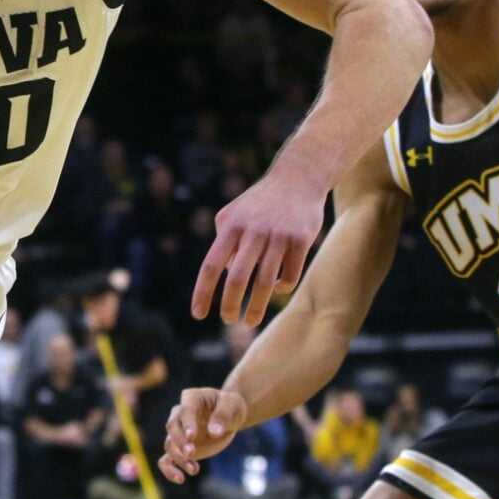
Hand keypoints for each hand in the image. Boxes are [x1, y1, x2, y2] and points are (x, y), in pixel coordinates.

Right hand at [160, 386, 248, 482]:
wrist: (228, 416)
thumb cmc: (230, 406)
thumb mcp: (232, 405)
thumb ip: (222, 416)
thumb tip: (214, 432)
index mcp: (191, 398)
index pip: (185, 411)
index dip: (187, 424)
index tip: (192, 437)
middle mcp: (179, 414)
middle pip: (172, 427)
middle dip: (180, 442)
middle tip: (192, 454)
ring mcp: (178, 432)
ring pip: (169, 445)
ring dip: (179, 458)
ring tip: (194, 470)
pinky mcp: (180, 448)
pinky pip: (167, 459)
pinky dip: (169, 469)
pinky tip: (179, 479)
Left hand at [192, 169, 326, 323]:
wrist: (298, 177)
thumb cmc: (260, 201)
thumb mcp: (233, 214)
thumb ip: (224, 242)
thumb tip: (226, 273)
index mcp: (232, 226)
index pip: (211, 265)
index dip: (203, 292)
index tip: (197, 314)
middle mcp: (253, 231)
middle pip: (238, 278)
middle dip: (230, 305)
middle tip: (227, 321)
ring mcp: (279, 235)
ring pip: (265, 282)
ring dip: (256, 307)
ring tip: (249, 321)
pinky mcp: (301, 239)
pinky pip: (290, 274)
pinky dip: (282, 287)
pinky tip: (278, 290)